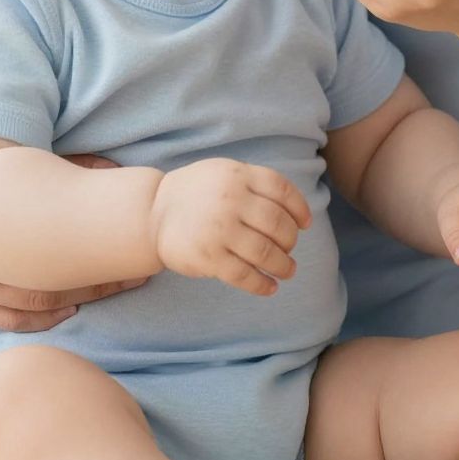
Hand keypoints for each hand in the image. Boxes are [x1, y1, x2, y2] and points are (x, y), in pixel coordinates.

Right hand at [0, 101, 149, 328]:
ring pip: (28, 308)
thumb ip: (52, 162)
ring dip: (74, 299)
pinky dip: (39, 315)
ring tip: (113, 287)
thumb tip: (114, 171)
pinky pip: (1, 318)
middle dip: (98, 280)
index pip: (57, 259)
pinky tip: (69, 306)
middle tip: (138, 272)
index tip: (138, 248)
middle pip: (49, 287)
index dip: (103, 256)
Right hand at [150, 158, 311, 296]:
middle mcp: (231, 200)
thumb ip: (256, 184)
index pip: (282, 190)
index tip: (305, 224)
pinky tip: (270, 287)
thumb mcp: (224, 173)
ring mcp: (220, 230)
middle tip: (289, 248)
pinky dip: (262, 284)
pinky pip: (245, 275)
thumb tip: (297, 213)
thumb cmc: (197, 192)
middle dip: (290, 241)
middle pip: (278, 224)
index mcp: (238, 175)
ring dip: (283, 265)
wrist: (153, 212)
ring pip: (266, 253)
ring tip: (287, 270)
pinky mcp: (209, 257)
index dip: (299, 209)